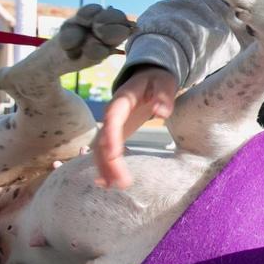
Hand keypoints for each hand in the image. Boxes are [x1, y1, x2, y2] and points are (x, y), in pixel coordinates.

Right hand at [94, 66, 176, 188]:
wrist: (148, 76)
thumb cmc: (157, 80)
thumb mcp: (164, 83)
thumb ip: (164, 96)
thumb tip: (161, 113)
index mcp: (122, 100)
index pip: (112, 118)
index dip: (111, 136)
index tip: (115, 154)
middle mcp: (111, 114)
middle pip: (103, 138)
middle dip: (108, 161)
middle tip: (122, 182)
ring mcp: (110, 125)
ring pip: (100, 148)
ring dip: (105, 168)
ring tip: (115, 186)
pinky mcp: (114, 133)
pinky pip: (103, 151)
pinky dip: (103, 166)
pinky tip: (106, 183)